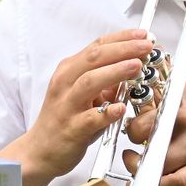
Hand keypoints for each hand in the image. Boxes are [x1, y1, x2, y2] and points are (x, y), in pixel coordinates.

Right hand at [10, 29, 155, 185]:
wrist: (39, 151)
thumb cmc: (64, 120)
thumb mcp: (84, 94)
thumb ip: (106, 80)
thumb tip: (135, 66)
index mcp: (69, 71)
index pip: (97, 46)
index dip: (122, 38)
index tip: (143, 34)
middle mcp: (65, 83)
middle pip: (94, 58)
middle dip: (123, 49)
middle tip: (146, 46)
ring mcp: (67, 106)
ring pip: (90, 82)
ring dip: (115, 72)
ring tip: (137, 66)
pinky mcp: (71, 129)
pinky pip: (90, 118)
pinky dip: (106, 112)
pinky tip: (121, 108)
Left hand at [122, 82, 185, 185]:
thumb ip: (171, 83)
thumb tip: (149, 60)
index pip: (150, 123)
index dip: (134, 129)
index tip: (132, 132)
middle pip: (157, 156)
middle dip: (136, 161)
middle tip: (132, 157)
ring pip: (171, 183)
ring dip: (149, 185)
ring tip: (137, 178)